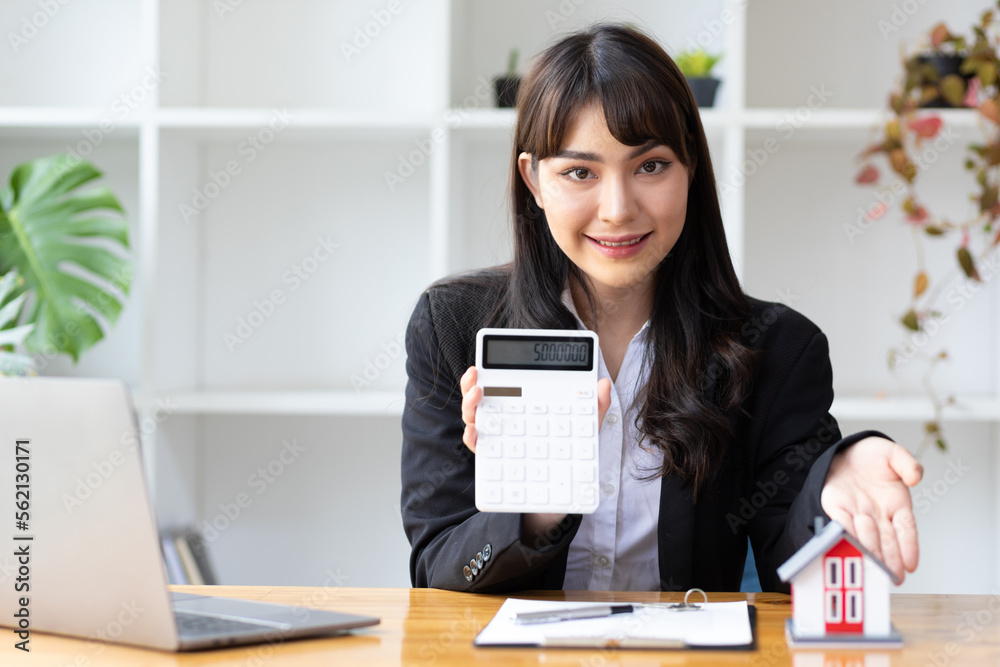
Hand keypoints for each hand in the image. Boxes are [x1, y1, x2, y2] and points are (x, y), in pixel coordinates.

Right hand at [459, 366, 612, 452]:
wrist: (566, 486)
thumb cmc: (570, 449)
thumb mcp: (584, 425)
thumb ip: (594, 405)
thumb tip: (603, 384)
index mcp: (519, 405)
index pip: (497, 384)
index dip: (484, 374)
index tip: (480, 366)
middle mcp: (504, 419)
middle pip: (478, 398)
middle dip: (470, 385)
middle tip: (476, 377)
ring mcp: (498, 438)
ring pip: (474, 419)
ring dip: (469, 406)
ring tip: (477, 397)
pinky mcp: (496, 459)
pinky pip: (479, 447)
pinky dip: (472, 438)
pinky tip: (476, 433)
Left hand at [820, 437, 922, 582]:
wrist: (843, 449)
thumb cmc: (871, 455)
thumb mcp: (893, 454)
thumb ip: (907, 464)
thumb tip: (915, 478)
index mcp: (896, 505)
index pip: (906, 530)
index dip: (909, 547)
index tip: (911, 565)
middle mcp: (877, 514)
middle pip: (886, 540)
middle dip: (890, 558)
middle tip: (892, 576)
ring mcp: (857, 513)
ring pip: (866, 535)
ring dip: (870, 551)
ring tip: (874, 566)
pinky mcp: (836, 507)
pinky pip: (841, 522)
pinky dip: (846, 533)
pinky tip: (851, 546)